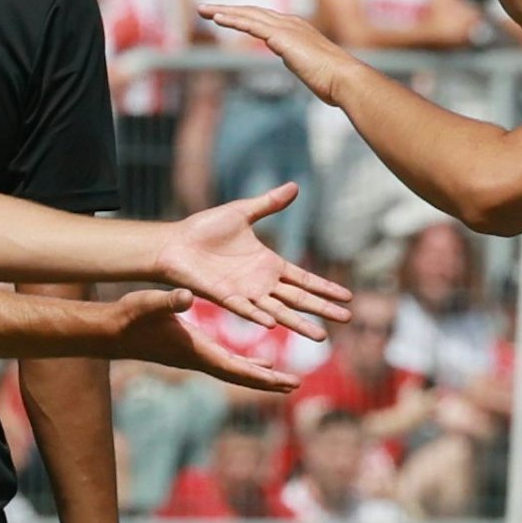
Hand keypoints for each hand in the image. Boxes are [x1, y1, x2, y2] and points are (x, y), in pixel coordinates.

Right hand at [111, 288, 302, 390]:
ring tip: (286, 379)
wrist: (111, 332)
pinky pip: (227, 361)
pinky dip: (247, 363)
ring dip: (261, 376)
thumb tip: (187, 295)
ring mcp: (196, 357)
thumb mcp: (149, 304)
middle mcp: (199, 358)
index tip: (284, 380)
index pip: (234, 367)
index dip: (260, 375)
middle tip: (295, 385)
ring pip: (236, 371)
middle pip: (240, 376)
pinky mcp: (193, 351)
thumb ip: (168, 300)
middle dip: (267, 381)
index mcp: (195, 350)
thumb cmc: (129, 317)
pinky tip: (262, 361)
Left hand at [154, 182, 351, 337]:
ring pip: (279, 311)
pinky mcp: (224, 297)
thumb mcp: (242, 211)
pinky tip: (274, 324)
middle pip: (299, 299)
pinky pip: (245, 309)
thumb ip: (269, 203)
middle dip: (323, 309)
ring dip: (299, 323)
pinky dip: (258, 316)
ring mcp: (245, 292)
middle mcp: (261, 282)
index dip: (325, 288)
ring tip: (321, 336)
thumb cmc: (205, 229)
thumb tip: (296, 186)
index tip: (347, 297)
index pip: (304, 279)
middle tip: (347, 320)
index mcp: (268, 264)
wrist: (174, 242)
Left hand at [199, 3, 362, 106]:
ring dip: (223, 11)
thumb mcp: (312, 68)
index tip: (226, 17)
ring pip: (248, 14)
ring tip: (203, 10)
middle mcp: (291, 23)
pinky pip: (251, 24)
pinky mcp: (281, 36)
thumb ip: (300, 61)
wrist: (344, 78)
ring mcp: (286, 28)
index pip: (264, 19)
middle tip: (205, 8)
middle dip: (227, 9)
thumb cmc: (333, 80)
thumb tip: (294, 62)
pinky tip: (217, 19)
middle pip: (252, 11)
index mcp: (298, 29)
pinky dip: (233, 19)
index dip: (243, 16)